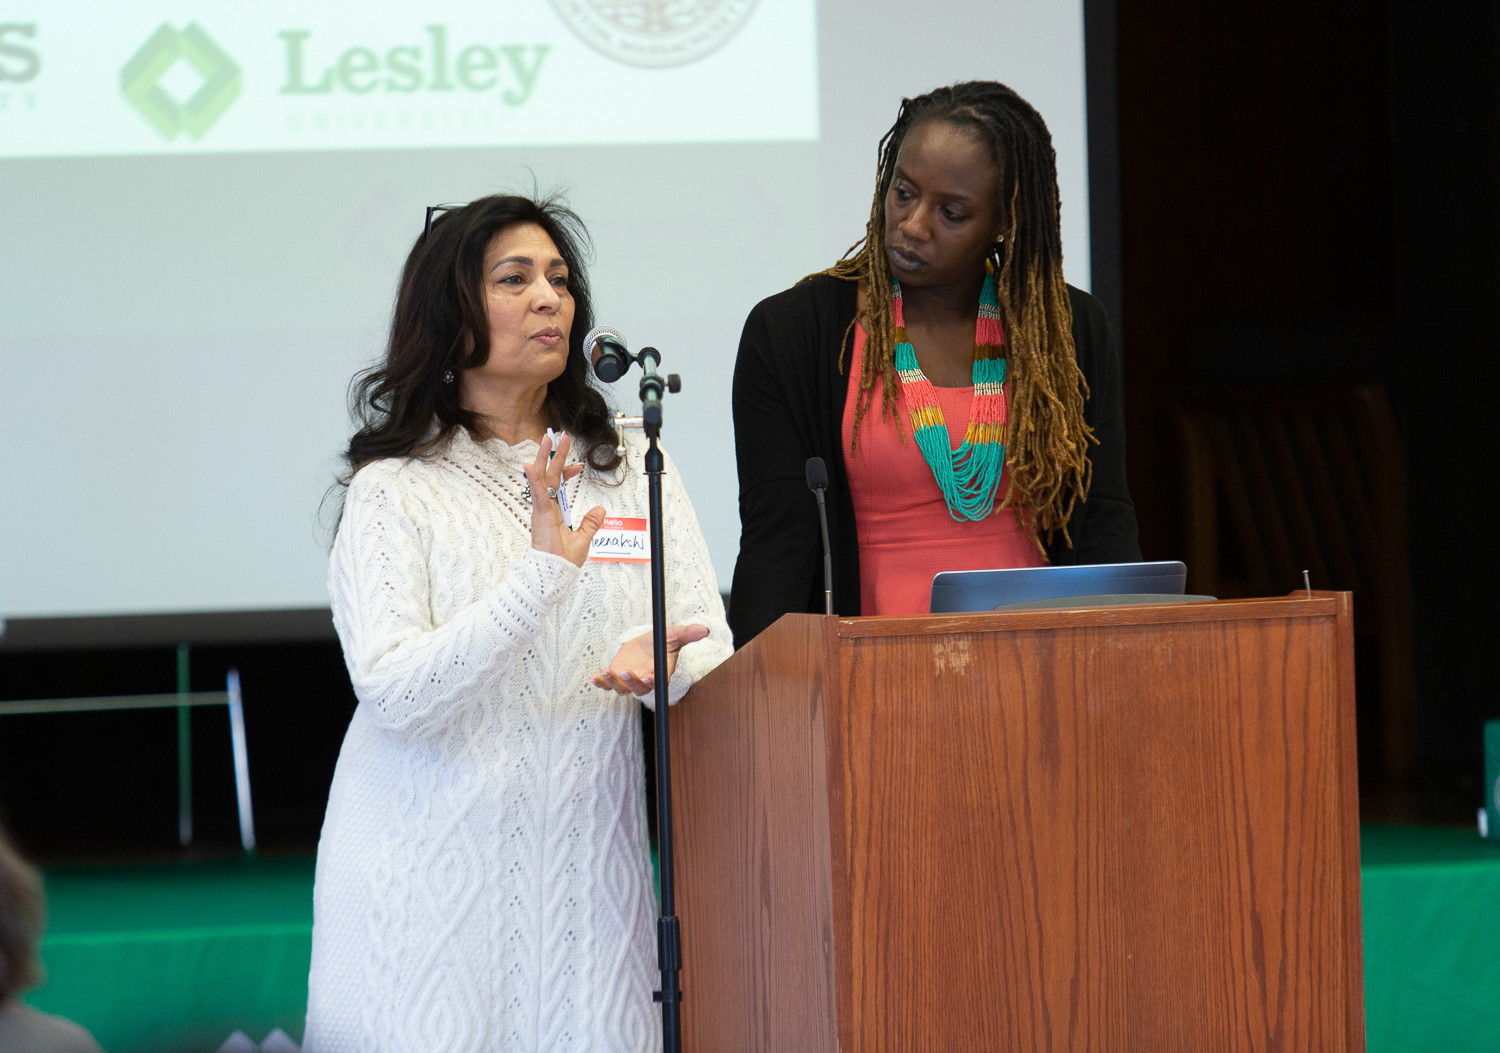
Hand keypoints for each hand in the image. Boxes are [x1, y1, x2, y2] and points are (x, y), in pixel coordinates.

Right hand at [524, 431, 605, 567]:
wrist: (555, 575)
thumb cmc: (563, 561)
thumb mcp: (583, 538)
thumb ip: (590, 523)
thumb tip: (600, 510)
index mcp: (554, 512)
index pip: (558, 485)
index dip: (567, 472)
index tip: (578, 465)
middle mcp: (545, 508)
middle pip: (549, 476)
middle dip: (555, 456)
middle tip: (558, 436)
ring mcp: (541, 511)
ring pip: (542, 478)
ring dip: (544, 458)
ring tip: (547, 440)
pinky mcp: (540, 516)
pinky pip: (537, 494)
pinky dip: (534, 479)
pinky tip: (531, 465)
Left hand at [591, 624, 710, 696]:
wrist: (644, 645)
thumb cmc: (660, 643)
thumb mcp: (672, 636)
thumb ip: (686, 634)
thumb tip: (704, 629)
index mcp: (659, 674)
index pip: (657, 681)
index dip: (652, 681)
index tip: (648, 677)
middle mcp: (644, 681)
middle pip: (638, 688)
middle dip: (631, 682)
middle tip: (625, 672)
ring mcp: (628, 681)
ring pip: (621, 688)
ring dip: (613, 682)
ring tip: (605, 672)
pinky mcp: (615, 677)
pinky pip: (607, 684)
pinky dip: (600, 682)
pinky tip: (593, 677)